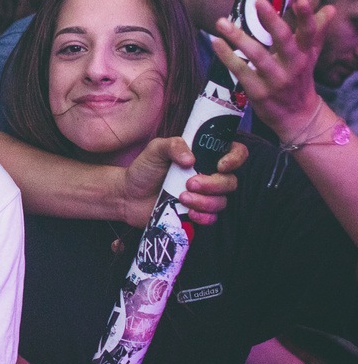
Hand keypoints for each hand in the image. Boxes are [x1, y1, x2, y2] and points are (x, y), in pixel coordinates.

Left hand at [122, 137, 245, 226]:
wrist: (128, 195)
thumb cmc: (144, 169)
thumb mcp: (155, 149)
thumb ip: (173, 145)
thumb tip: (191, 158)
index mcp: (205, 156)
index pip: (235, 153)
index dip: (235, 158)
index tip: (221, 165)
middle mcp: (209, 175)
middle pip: (230, 181)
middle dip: (213, 184)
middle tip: (189, 183)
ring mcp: (205, 196)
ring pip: (222, 201)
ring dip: (204, 201)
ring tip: (182, 197)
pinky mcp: (197, 213)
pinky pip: (213, 218)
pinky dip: (204, 217)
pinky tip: (189, 213)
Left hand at [213, 0, 334, 141]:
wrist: (297, 117)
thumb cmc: (299, 80)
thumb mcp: (309, 56)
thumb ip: (316, 31)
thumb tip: (328, 8)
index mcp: (304, 54)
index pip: (309, 33)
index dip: (306, 18)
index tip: (301, 0)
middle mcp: (293, 66)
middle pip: (284, 41)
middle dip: (273, 21)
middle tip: (259, 1)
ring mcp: (275, 80)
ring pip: (258, 56)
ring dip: (239, 38)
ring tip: (222, 22)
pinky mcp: (258, 92)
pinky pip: (240, 71)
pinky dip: (227, 57)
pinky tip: (215, 42)